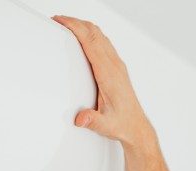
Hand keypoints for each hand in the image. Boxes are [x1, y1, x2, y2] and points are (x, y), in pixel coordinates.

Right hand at [52, 15, 155, 148]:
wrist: (137, 127)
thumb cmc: (122, 124)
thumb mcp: (105, 125)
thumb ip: (92, 120)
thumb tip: (81, 119)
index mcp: (109, 74)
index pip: (91, 42)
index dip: (75, 27)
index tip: (61, 21)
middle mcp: (114, 66)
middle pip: (95, 33)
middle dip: (75, 22)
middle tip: (59, 19)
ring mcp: (117, 65)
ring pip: (100, 35)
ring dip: (83, 26)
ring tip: (67, 25)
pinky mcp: (117, 68)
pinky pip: (104, 43)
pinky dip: (91, 35)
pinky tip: (83, 39)